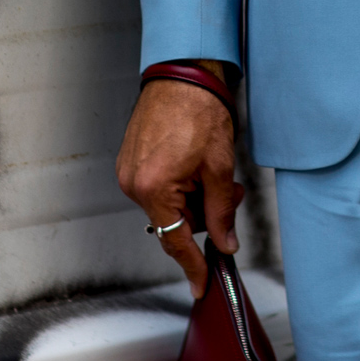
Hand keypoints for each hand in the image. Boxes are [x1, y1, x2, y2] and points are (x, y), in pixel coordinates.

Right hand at [115, 63, 244, 294]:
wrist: (182, 75)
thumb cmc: (200, 113)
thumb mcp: (219, 168)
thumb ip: (221, 212)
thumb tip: (225, 242)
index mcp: (154, 189)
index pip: (174, 242)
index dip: (192, 266)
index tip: (201, 285)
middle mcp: (133, 184)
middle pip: (174, 222)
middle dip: (204, 214)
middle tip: (231, 192)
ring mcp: (128, 172)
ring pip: (167, 205)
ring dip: (193, 197)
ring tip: (213, 170)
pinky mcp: (129, 161)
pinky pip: (157, 188)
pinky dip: (180, 184)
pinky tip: (195, 164)